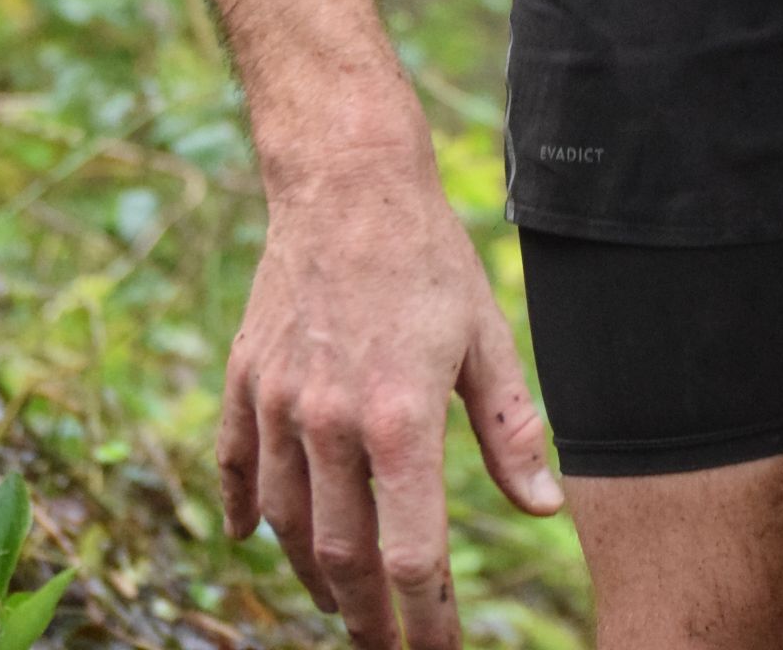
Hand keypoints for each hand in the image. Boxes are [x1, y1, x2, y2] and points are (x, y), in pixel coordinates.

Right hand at [219, 146, 563, 646]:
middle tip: (388, 648)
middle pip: (343, 560)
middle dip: (368, 620)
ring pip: (286, 526)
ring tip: (341, 600)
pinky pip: (237, 468)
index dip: (430, 621)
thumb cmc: (428, 256)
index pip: (414, 558)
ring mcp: (279, 403)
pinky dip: (242, 513)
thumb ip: (512, 431)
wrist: (347, 178)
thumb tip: (545, 510)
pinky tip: (252, 540)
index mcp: (400, 419)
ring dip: (312, 576)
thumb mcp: (485, 337)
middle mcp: (330, 423)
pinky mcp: (245, 380)